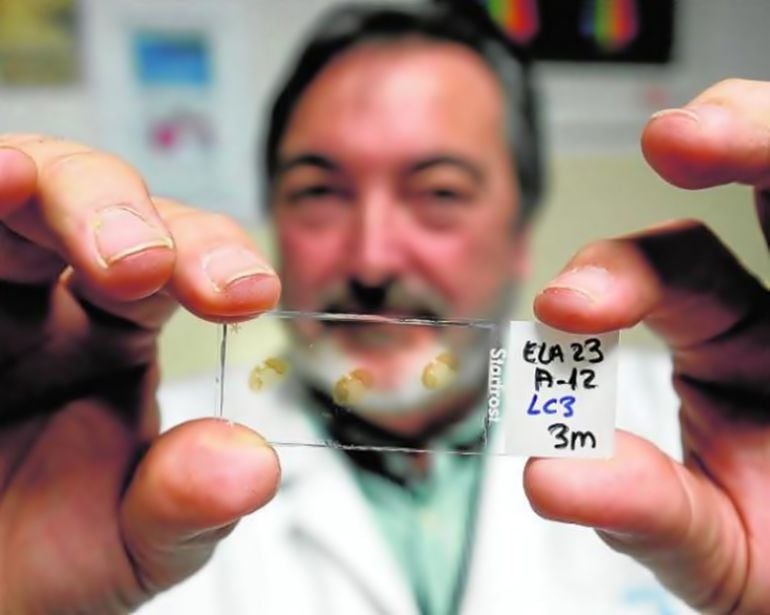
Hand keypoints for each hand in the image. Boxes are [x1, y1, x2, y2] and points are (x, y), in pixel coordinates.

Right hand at [0, 135, 280, 611]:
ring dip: (23, 181)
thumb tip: (250, 466)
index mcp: (118, 332)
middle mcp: (48, 297)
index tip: (249, 292)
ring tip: (19, 183)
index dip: (216, 257)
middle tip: (142, 264)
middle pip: (89, 198)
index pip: (180, 259)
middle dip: (117, 211)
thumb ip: (191, 505)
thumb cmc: (44, 560)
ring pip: (3, 193)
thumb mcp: (134, 545)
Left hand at [527, 79, 769, 612]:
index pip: (673, 270)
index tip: (567, 306)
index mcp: (731, 350)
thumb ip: (640, 510)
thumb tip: (550, 475)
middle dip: (737, 136)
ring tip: (732, 131)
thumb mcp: (710, 549)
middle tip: (679, 138)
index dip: (620, 271)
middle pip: (769, 182)